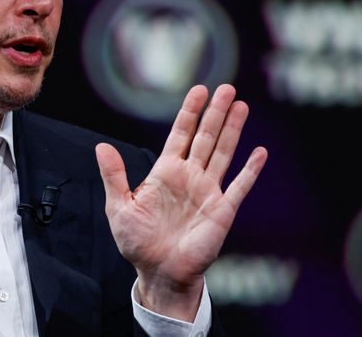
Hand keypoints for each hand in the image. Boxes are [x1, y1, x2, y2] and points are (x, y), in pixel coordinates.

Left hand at [96, 84, 266, 320]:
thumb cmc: (137, 242)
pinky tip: (260, 152)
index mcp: (165, 172)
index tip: (198, 90)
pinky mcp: (222, 211)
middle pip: (205, 138)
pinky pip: (239, 187)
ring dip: (232, 130)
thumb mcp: (119, 206)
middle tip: (226, 87)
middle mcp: (189, 177)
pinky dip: (250, 170)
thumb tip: (101, 147)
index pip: (180, 135)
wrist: (158, 272)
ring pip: (223, 153)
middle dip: (215, 113)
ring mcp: (208, 192)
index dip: (189, 112)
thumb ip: (114, 176)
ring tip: (240, 105)